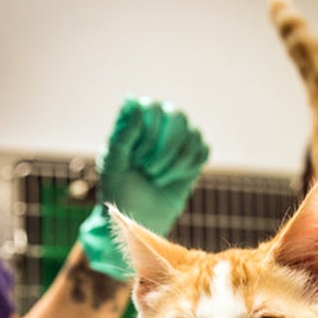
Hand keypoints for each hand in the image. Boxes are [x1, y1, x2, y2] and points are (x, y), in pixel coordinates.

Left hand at [79, 96, 208, 279]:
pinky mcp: (196, 154)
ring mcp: (181, 136)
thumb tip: (133, 100)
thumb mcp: (115, 162)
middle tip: (147, 171)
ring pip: (193, 135)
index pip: (153, 107)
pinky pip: (203, 151)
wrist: (137, 217)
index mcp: (137, 117)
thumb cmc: (119, 188)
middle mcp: (161, 120)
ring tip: (156, 178)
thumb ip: (123, 132)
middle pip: (178, 117)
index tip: (135, 160)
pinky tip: (171, 179)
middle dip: (164, 149)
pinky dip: (187, 169)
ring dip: (174, 163)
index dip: (147, 134)